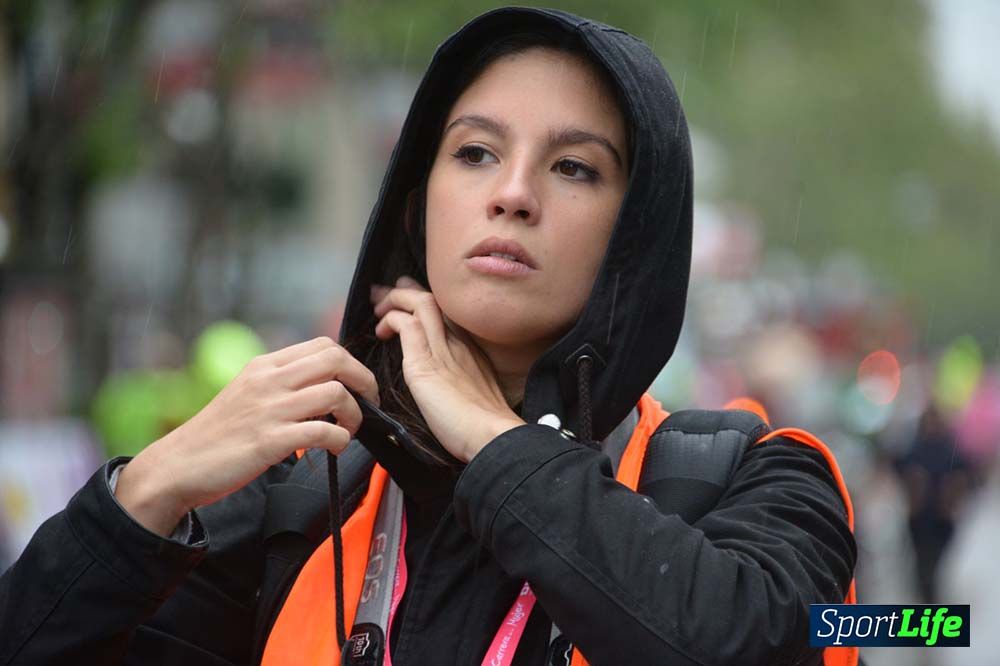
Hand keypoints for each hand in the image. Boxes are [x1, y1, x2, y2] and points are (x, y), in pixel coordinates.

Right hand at [115, 336, 379, 535]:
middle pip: (336, 359)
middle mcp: (268, 381)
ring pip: (336, 393)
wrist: (178, 465)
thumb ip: (280, 383)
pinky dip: (340, 440)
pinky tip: (334, 448)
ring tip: (347, 430)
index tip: (357, 386)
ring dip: (354, 415)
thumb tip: (323, 384)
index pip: (323, 345)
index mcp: (264, 365)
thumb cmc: (217, 434)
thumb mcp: (246, 392)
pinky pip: (324, 431)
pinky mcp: (270, 441)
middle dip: (363, 381)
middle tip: (367, 404)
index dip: (351, 364)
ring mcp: (269, 410)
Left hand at [371, 276, 525, 462]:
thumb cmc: (484, 429)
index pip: (446, 315)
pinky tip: (382, 331)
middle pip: (434, 300)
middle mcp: (460, 343)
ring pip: (420, 303)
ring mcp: (444, 350)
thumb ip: (460, 387)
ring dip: (396, 299)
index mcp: (471, 352)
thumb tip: (444, 392)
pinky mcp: (425, 364)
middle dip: (406, 292)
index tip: (408, 304)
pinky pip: (407, 325)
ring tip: (379, 307)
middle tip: (385, 295)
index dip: (425, 303)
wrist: (492, 436)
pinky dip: (391, 319)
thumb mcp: (475, 398)